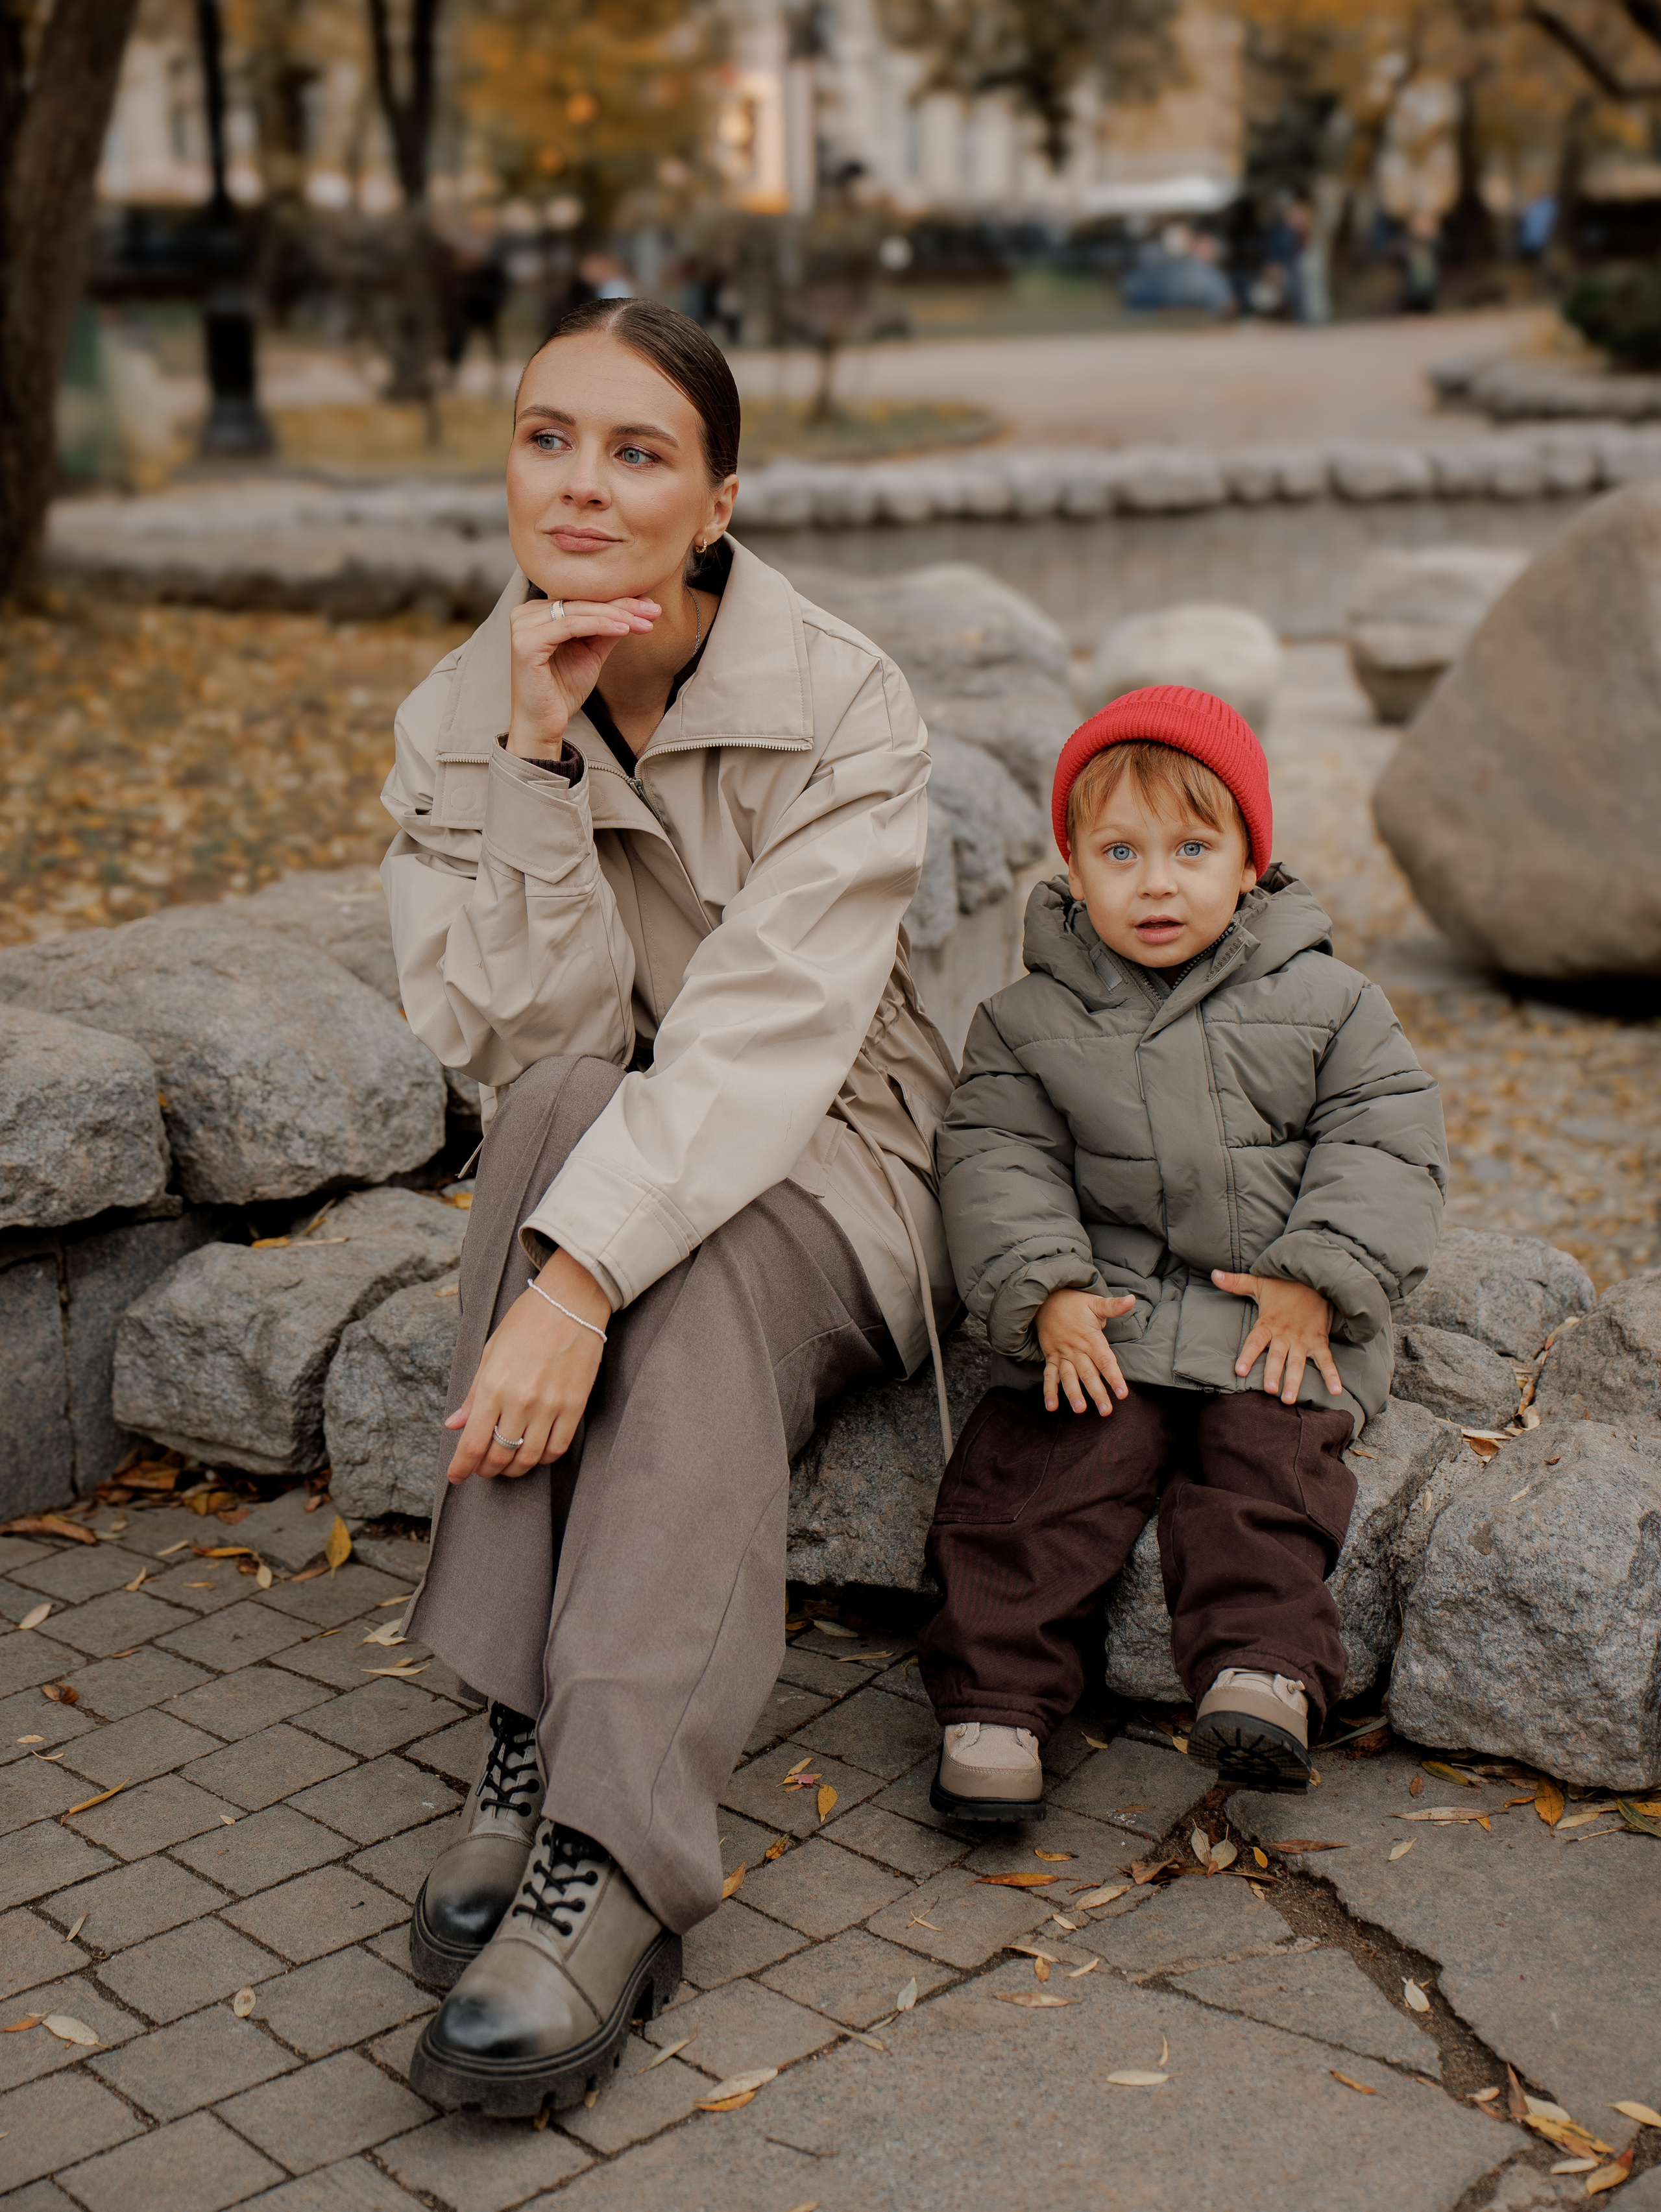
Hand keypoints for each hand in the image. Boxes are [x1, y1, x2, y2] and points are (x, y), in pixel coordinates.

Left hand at [444, 1249, 611, 1481]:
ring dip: (514, 1469)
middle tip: (481, 1468)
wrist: (571, 1301)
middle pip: (500, 1457)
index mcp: (494, 1385)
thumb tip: (454, 1425)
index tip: (455, 1477)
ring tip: (507, 1464)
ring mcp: (551, 1405)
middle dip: (485, 1469)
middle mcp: (521, 1400)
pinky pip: (558, 1447)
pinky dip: (543, 1458)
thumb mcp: (490, 1352)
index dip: (461, 1467)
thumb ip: (474, 1395)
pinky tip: (535, 1451)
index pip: (472, 1443)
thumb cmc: (526, 1321)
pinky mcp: (575, 1405)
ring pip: (529, 1459)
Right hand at [507, 595, 658, 757]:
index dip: (619, 600)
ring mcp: (523, 626)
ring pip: (579, 611)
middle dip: (623, 606)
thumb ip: (606, 629)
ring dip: (616, 616)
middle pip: (582, 602)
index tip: (650, 606)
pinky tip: (624, 630)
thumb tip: (637, 609)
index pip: (584, 599)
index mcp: (538, 612)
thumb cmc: (562, 691)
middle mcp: (526, 614)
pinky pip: (570, 626)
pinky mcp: (526, 642)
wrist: (544, 725)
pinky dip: (600, 625)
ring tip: (644, 623)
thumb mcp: (591, 653)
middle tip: (653, 611)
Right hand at [1036, 1288, 1137, 1414]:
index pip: (1105, 1360)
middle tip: (1106, 1411)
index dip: (1114, 1377)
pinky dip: (1049, 1390)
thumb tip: (1132, 1299)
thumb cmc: (1074, 1303)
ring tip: (1080, 1410)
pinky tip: (1051, 1407)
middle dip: (1097, 1393)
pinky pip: (1049, 1375)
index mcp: (1090, 1338)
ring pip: (1068, 1377)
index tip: (1122, 1394)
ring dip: (1073, 1394)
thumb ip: (1113, 1306)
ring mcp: (1062, 1354)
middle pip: (1088, 1374)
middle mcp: (1076, 1349)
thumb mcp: (1095, 1303)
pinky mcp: (1051, 1356)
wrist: (1045, 1298)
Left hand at [1213, 1270, 1341, 1403]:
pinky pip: (1326, 1360)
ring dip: (1294, 1381)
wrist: (1316, 1277)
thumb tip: (1214, 1274)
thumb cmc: (1285, 1284)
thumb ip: (1235, 1282)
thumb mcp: (1259, 1282)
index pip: (1255, 1341)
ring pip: (1298, 1363)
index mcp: (1269, 1323)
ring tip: (1289, 1399)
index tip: (1239, 1371)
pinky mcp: (1319, 1341)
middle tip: (1269, 1390)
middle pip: (1277, 1356)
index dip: (1247, 1355)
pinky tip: (1336, 1391)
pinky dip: (1332, 1375)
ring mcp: (1303, 1339)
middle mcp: (1285, 1334)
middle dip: (1273, 1373)